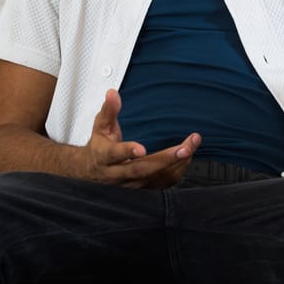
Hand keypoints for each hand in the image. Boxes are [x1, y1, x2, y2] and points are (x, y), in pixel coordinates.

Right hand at [80, 89, 200, 188]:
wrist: (92, 173)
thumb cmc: (99, 147)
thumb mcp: (100, 127)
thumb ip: (109, 110)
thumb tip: (113, 93)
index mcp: (105, 157)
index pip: (115, 155)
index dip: (128, 152)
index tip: (141, 149)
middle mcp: (117, 174)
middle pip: (142, 169)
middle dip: (165, 159)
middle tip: (185, 148)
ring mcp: (130, 184)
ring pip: (154, 177)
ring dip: (176, 164)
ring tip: (191, 147)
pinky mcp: (141, 189)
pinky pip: (162, 184)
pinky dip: (176, 171)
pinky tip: (186, 158)